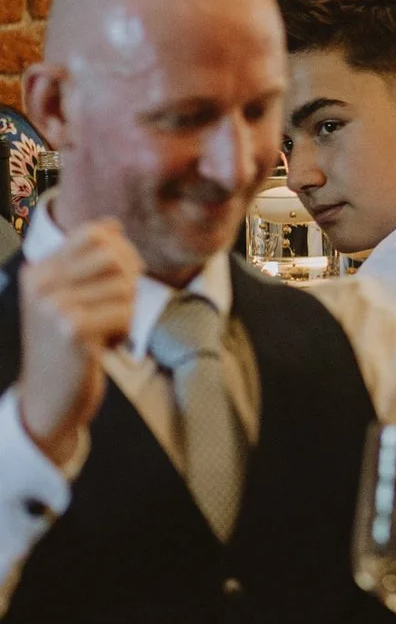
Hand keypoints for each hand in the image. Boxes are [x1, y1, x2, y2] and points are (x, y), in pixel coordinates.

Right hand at [18, 218, 138, 468]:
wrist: (47, 400)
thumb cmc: (65, 347)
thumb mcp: (65, 299)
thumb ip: (86, 262)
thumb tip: (113, 224)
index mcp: (38, 272)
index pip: (95, 233)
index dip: (121, 251)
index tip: (117, 279)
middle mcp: (40, 285)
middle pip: (115, 255)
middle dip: (129, 280)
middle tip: (117, 308)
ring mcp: (54, 307)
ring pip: (125, 285)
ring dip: (127, 310)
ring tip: (107, 329)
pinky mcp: (73, 330)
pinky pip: (125, 312)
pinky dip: (126, 330)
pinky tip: (107, 345)